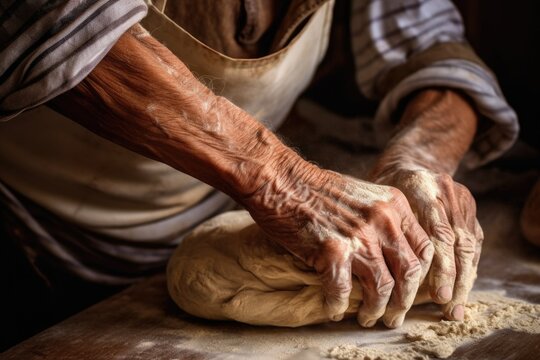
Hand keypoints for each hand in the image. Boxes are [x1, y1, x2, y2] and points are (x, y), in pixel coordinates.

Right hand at [242, 158, 433, 327]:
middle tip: (394, 316)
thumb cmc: (314, 187)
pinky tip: (333, 310)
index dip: (420, 277)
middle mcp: (383, 220)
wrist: (280, 179)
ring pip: (382, 288)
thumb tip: (389, 253)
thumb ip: (381, 219)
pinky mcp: (332, 251)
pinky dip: (338, 306)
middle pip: (409, 272)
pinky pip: (342, 292)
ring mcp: (359, 236)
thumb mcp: (362, 194)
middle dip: (404, 302)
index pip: (424, 249)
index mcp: (393, 205)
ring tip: (367, 318)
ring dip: (375, 310)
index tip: (409, 291)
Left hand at [372, 167, 482, 320]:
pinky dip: (469, 266)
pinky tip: (460, 288)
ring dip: (464, 279)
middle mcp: (444, 189)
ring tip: (454, 307)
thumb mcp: (374, 201)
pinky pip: (475, 239)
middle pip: (458, 240)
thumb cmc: (381, 187)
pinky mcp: (469, 205)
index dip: (440, 267)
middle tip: (447, 308)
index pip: (437, 232)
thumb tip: (372, 276)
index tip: (436, 296)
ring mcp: (460, 196)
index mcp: (418, 185)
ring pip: (470, 243)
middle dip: (454, 279)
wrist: (410, 160)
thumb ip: (378, 229)